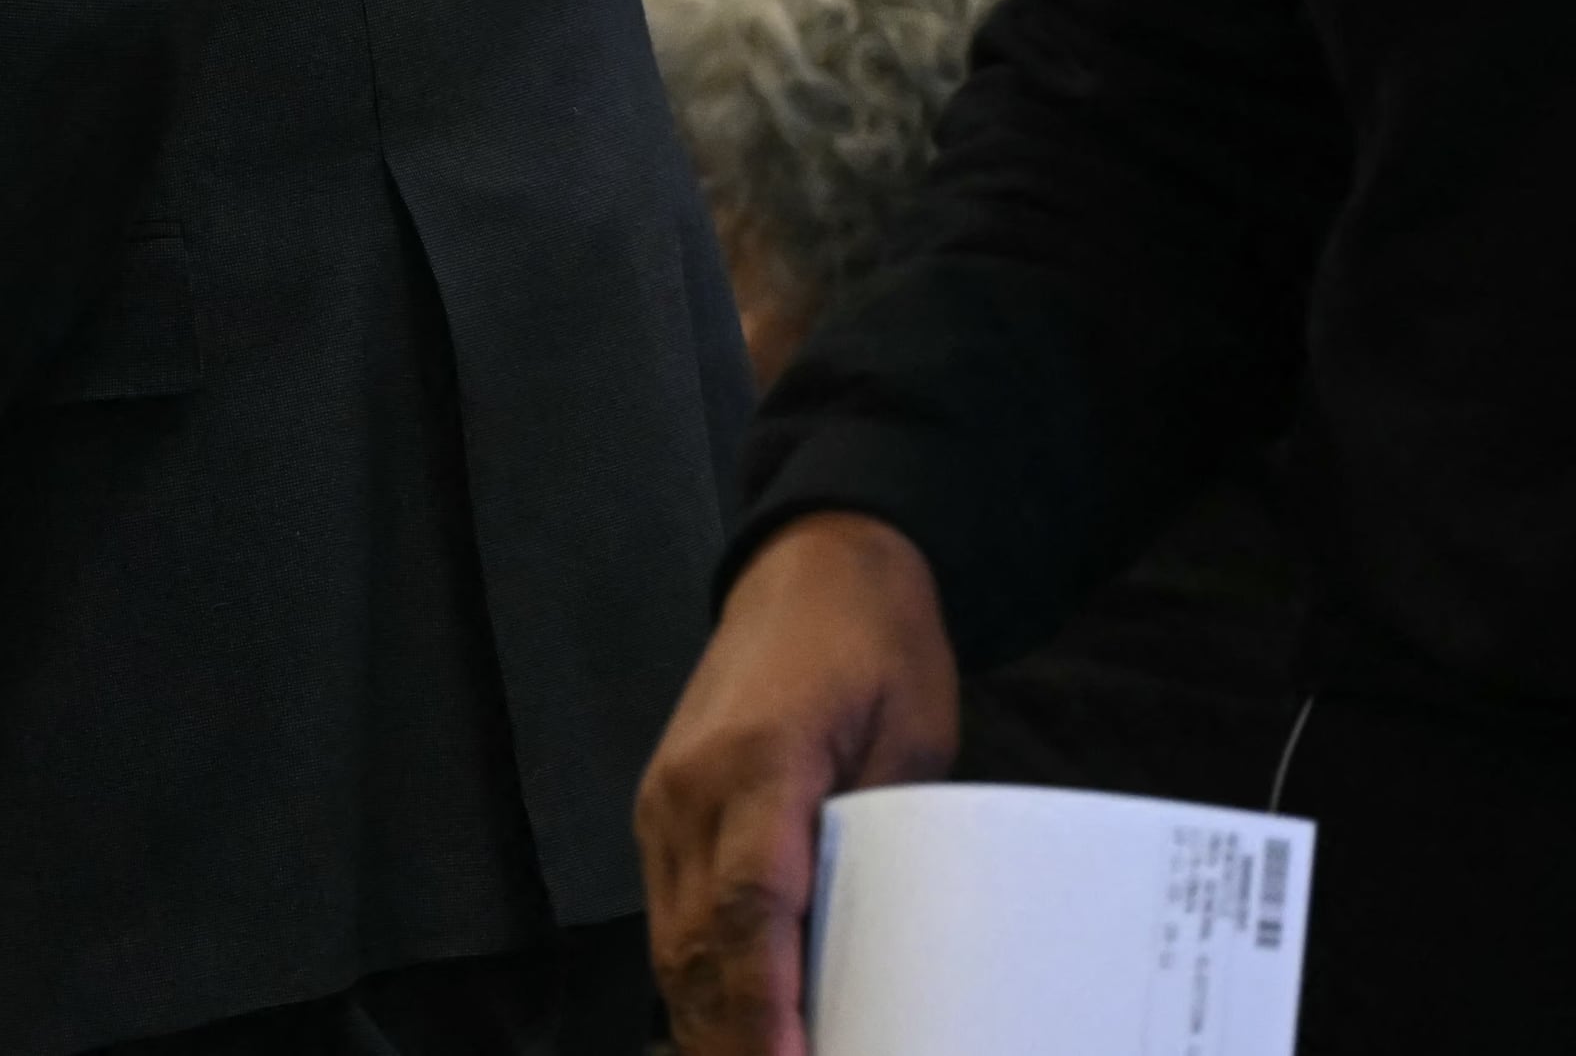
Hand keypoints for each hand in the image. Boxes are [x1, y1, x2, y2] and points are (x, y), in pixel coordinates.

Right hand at [639, 513, 961, 1055]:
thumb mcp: (912, 741)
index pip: (750, 908)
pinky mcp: (662, 809)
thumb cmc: (879, 649)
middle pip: (695, 945)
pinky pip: (669, 917)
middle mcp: (691, 788)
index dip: (767, 1006)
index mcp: (759, 762)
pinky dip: (697, 985)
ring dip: (707, 1027)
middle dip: (731, 1041)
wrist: (812, 568)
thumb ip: (889, 847)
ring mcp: (665, 799)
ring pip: (670, 944)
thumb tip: (888, 960)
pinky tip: (730, 1034)